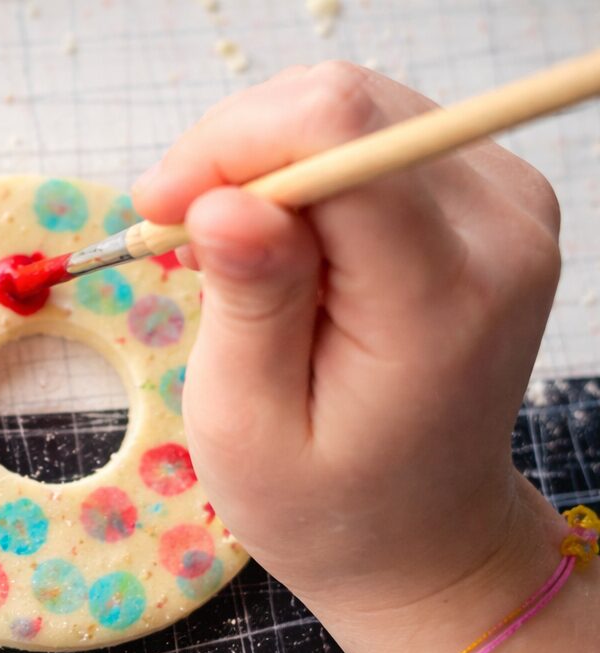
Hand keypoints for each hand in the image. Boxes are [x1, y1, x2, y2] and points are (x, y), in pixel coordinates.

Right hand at [132, 62, 565, 652]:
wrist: (423, 535)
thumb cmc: (324, 500)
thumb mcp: (250, 427)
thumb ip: (249, 304)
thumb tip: (225, 200)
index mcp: (441, 294)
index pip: (336, 135)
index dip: (225, 149)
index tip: (161, 212)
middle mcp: (497, 227)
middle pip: (343, 103)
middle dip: (236, 153)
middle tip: (182, 237)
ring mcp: (505, 203)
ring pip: (353, 107)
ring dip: (265, 163)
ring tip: (229, 255)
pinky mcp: (489, 195)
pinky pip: (373, 133)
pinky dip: (304, 171)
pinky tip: (279, 243)